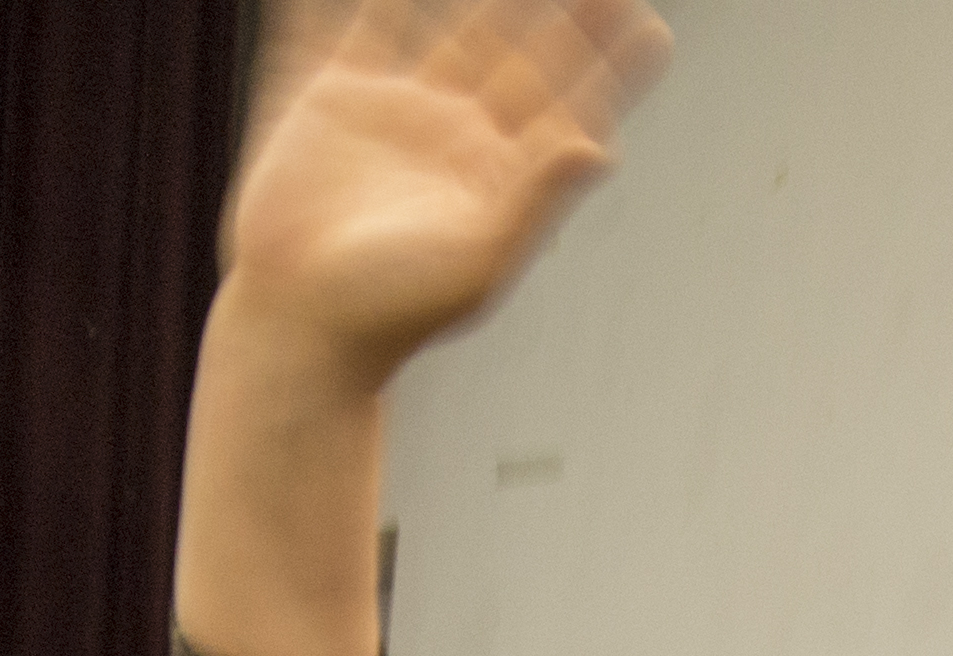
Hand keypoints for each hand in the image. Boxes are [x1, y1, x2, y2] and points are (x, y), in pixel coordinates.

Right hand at [214, 0, 666, 382]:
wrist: (297, 326)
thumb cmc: (390, 313)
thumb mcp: (476, 261)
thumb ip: (535, 199)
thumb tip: (598, 148)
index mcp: (500, 178)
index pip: (568, 108)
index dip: (610, 67)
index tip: (655, 28)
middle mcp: (456, 137)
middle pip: (522, 52)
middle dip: (566, 12)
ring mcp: (398, 111)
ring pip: (454, 25)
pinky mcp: (333, 96)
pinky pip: (363, 21)